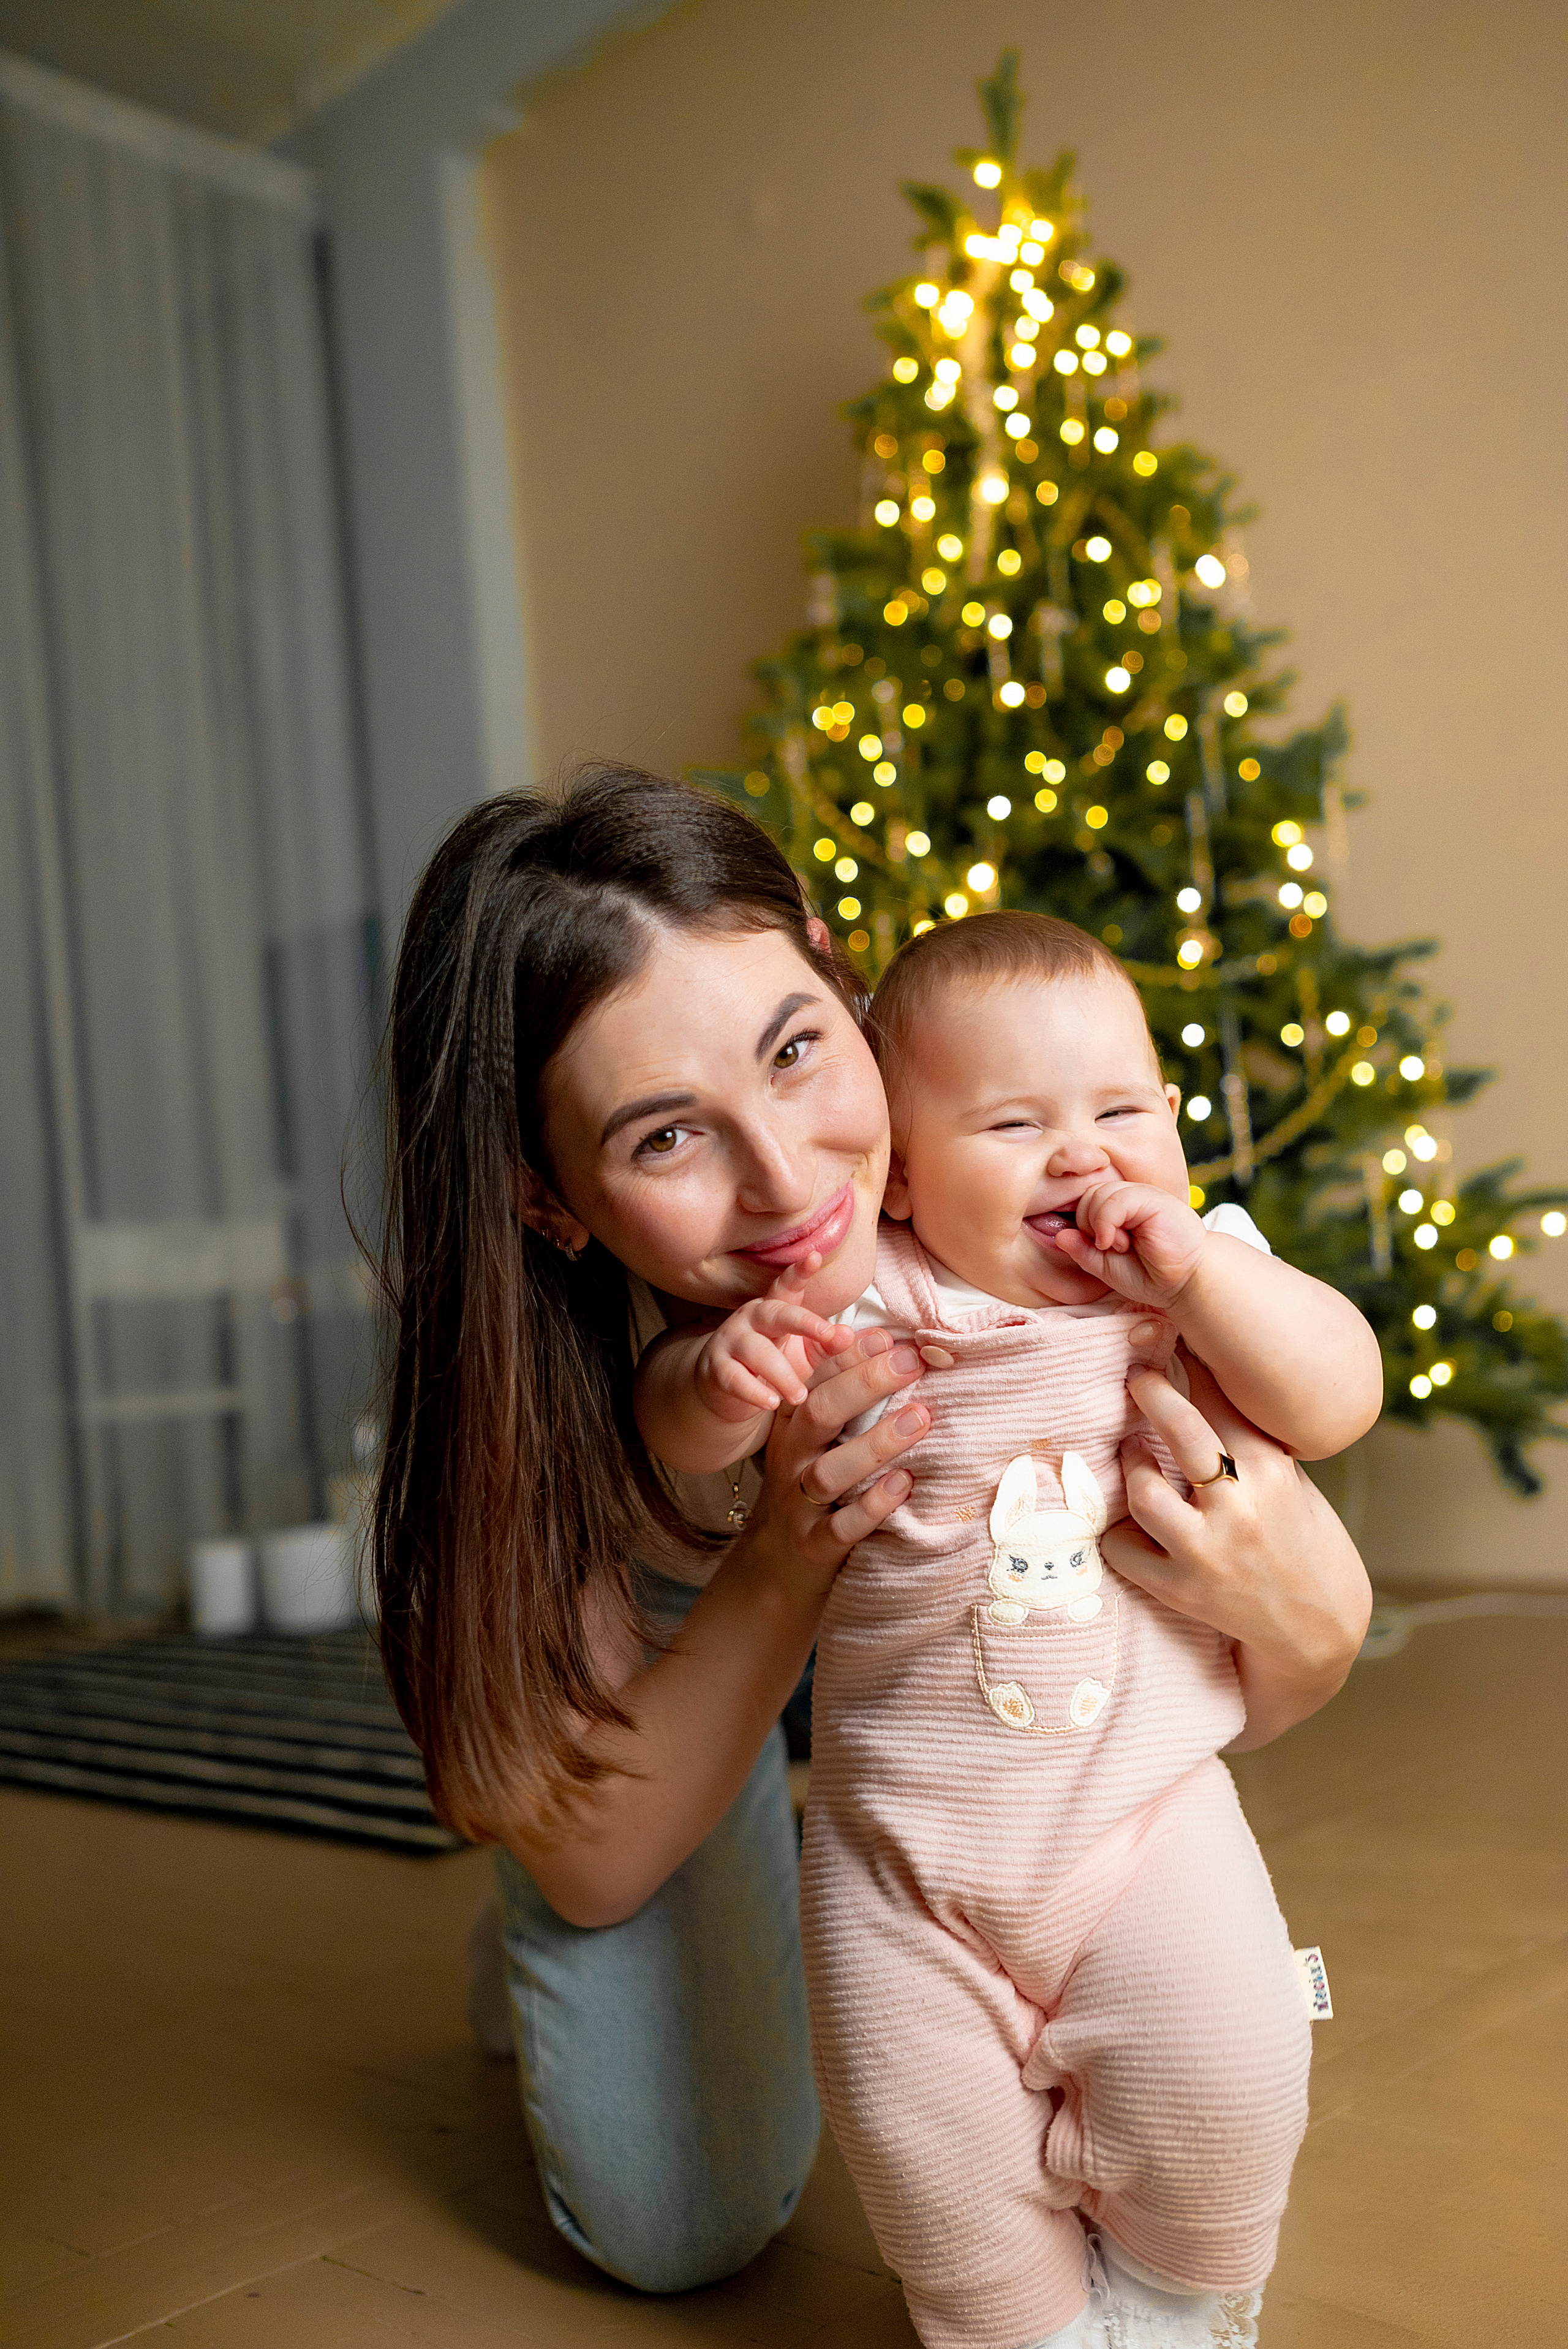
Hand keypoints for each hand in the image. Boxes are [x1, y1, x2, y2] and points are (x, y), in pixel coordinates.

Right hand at [693, 1258, 855, 1421]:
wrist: (724, 1387)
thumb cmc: (772, 1362)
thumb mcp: (804, 1352)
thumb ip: (827, 1344)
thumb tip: (848, 1335)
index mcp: (776, 1308)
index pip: (788, 1287)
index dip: (800, 1272)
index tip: (815, 1257)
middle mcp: (751, 1318)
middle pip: (776, 1313)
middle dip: (803, 1321)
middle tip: (828, 1335)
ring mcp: (731, 1341)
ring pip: (756, 1351)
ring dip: (782, 1374)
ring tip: (800, 1395)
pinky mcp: (716, 1368)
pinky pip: (734, 1378)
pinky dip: (754, 1392)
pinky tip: (771, 1403)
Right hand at [741, 1330, 935, 1595]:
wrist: (774, 1564)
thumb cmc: (810, 1487)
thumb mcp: (815, 1438)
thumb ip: (844, 1395)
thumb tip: (891, 1342)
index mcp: (794, 1425)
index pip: (816, 1379)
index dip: (850, 1355)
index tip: (891, 1338)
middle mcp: (793, 1457)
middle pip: (819, 1412)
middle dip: (865, 1383)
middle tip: (911, 1363)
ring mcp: (800, 1502)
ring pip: (830, 1471)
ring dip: (875, 1443)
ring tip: (919, 1419)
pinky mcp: (815, 1544)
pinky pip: (842, 1526)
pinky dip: (873, 1505)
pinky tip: (904, 1483)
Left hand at [1051, 1179, 1205, 1309]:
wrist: (1188, 1282)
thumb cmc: (1152, 1275)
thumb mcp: (1107, 1268)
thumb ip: (1083, 1251)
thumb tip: (1060, 1235)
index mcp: (1119, 1209)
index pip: (1083, 1202)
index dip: (1083, 1227)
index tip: (1101, 1249)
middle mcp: (1130, 1197)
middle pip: (1086, 1196)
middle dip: (1089, 1226)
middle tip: (1112, 1248)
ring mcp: (1141, 1194)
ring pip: (1097, 1194)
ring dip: (1099, 1226)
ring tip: (1120, 1247)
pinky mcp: (1152, 1198)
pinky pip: (1115, 1199)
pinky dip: (1107, 1222)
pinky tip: (1118, 1242)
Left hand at [1105, 1347, 1371, 1747]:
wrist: (1320, 1627)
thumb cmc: (1301, 1538)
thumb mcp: (1288, 1481)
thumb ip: (1246, 1441)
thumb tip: (1195, 1376)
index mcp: (1272, 1471)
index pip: (1223, 1400)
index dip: (1192, 1364)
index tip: (1170, 1337)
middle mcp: (1240, 1507)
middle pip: (1180, 1430)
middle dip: (1152, 1393)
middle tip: (1136, 1376)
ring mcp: (1207, 1551)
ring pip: (1141, 1490)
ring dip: (1130, 1467)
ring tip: (1133, 1456)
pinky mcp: (1181, 1589)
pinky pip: (1123, 1546)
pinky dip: (1121, 1532)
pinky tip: (1132, 1523)